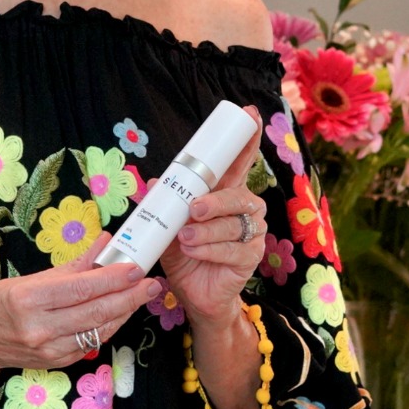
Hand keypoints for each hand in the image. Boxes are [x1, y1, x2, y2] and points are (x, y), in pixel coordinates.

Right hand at [0, 234, 162, 368]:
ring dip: (125, 312)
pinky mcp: (57, 364)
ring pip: (99, 329)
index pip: (82, 288)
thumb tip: (105, 243)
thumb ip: (74, 265)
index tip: (136, 267)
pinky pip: (91, 342)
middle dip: (129, 297)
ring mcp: (49, 350)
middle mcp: (40, 328)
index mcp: (29, 299)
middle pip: (96, 311)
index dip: (113, 278)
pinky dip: (109, 325)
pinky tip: (121, 312)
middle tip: (151, 284)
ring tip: (143, 295)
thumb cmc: (0, 302)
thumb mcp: (32, 278)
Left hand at [158, 104, 266, 330]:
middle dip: (216, 199)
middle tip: (194, 208)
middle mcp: (244, 210)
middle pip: (239, 194)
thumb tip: (156, 181)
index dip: (247, 138)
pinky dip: (212, 249)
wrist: (194, 295)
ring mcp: (252, 233)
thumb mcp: (168, 226)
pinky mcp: (252, 258)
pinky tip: (196, 251)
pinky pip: (235, 249)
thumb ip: (165, 204)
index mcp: (225, 195)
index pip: (239, 161)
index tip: (249, 114)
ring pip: (236, 222)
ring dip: (209, 229)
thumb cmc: (184, 256)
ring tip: (186, 238)